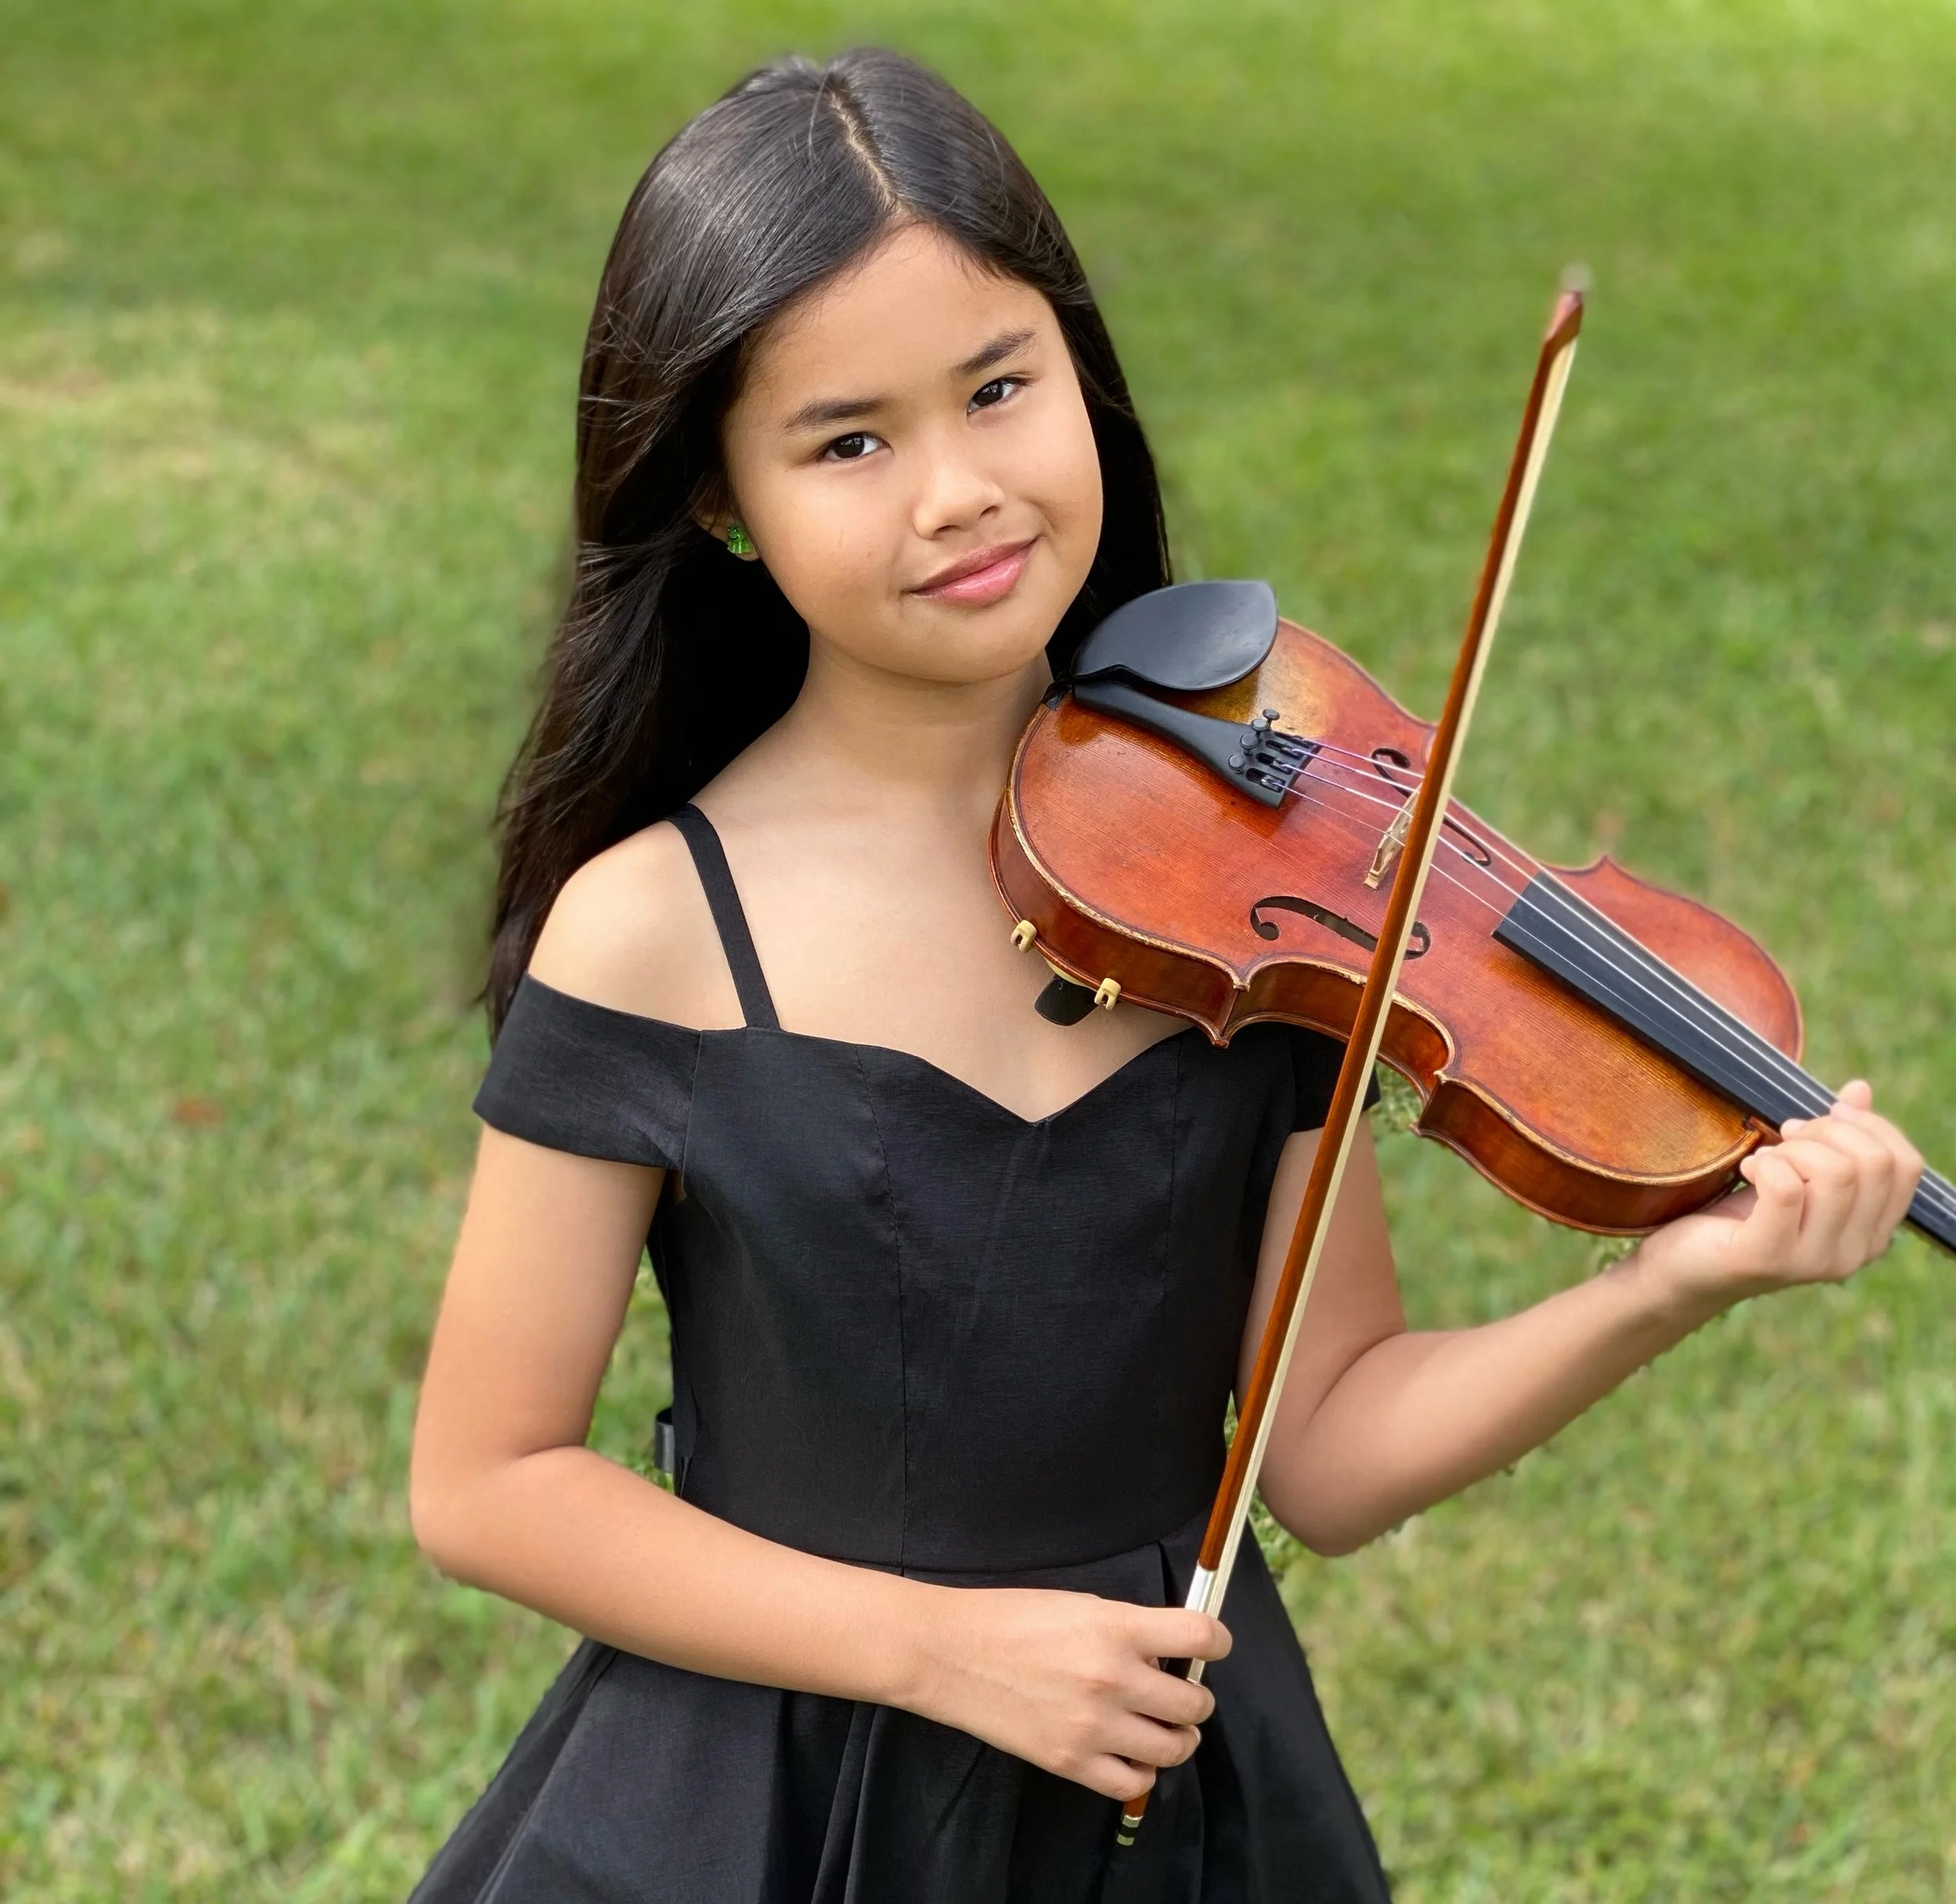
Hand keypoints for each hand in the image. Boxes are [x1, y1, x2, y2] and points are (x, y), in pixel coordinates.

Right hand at [903, 1584, 1229, 1801]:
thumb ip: (1130, 1628)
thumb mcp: (1081, 1605)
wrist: (951, 1653)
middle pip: (1194, 1702)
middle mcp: (1113, 1679)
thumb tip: (1170, 1649)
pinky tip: (1132, 1752)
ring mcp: (1093, 1727)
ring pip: (1174, 1748)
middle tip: (1180, 1689)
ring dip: (1178, 1736)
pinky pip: (1133, 1783)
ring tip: (1164, 1725)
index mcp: (1116, 1629)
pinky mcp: (1071, 1763)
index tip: (1212, 1644)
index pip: (1200, 1636)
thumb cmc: (1012, 1618)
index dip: (1217, 1640)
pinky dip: (1143, 1770)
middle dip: (1195, 1695)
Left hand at [1631, 1081, 1922, 1317]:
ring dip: (1791, 1150)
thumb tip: (1859, 1090)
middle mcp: (1857, 1253)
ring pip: (1835, 1172)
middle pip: (1873, 1163)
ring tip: (1762, 1162)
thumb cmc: (1740, 1216)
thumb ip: (1834, 1138)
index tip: (1822, 1120)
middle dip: (1825, 1132)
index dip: (1868, 1126)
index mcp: (1873, 1231)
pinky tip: (1747, 1171)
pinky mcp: (1769, 1257)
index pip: (1905, 1165)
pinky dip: (1764, 1165)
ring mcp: (1816, 1261)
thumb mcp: (1795, 1172)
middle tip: (1784, 1138)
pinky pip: (1786, 1189)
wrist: (1682, 1267)